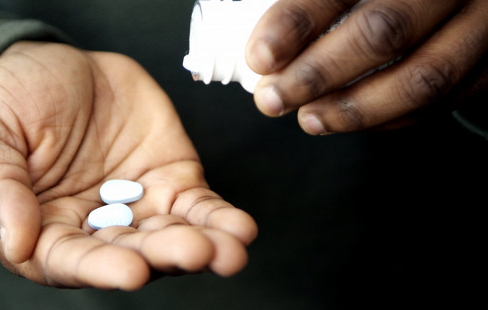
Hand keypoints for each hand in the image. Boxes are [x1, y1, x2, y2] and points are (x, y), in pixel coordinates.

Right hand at [0, 42, 256, 289]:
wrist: (58, 64)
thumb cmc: (12, 102)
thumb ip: (0, 191)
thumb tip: (16, 245)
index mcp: (46, 231)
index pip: (72, 262)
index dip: (101, 269)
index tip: (131, 271)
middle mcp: (96, 228)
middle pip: (132, 252)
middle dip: (164, 255)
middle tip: (194, 253)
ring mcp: (138, 206)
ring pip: (172, 236)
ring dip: (203, 246)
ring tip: (230, 250)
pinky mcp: (172, 180)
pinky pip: (198, 206)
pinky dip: (219, 219)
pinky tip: (240, 229)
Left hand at [246, 0, 487, 133]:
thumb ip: (315, 2)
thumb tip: (267, 45)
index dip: (296, 22)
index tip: (260, 55)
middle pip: (384, 32)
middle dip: (317, 75)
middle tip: (274, 98)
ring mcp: (483, 25)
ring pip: (423, 78)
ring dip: (356, 108)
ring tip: (309, 118)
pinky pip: (447, 99)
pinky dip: (393, 118)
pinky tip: (355, 119)